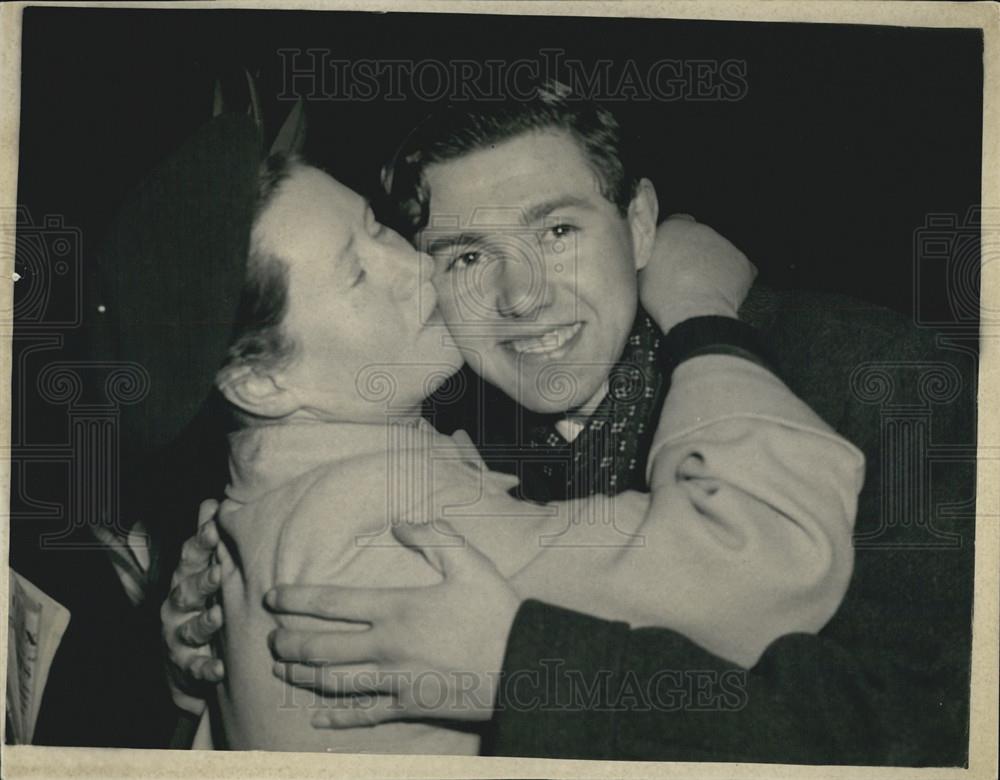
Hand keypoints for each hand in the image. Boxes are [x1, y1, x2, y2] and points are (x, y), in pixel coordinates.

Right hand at [160, 499, 225, 712]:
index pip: (190, 559)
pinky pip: (194, 667)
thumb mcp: (200, 571)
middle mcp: (177, 606)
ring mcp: (178, 636)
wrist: (184, 660)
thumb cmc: (199, 604)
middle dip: (200, 581)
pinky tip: (220, 668)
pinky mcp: (185, 666)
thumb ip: (205, 539)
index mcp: (185, 579)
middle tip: (217, 572)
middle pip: (186, 591)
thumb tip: (212, 500)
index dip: (200, 544)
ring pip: (189, 628)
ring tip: (218, 616)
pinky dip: (206, 668)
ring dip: (204, 622)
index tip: (214, 528)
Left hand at [266, 520, 520, 727]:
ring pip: (334, 682)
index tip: (272, 599)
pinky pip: (364, 714)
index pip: (332, 603)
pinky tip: (318, 720)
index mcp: (396, 608)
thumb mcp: (470, 562)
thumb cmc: (496, 611)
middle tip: (270, 641)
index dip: (296, 600)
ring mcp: (394, 680)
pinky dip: (337, 719)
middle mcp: (386, 646)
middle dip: (289, 643)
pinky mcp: (408, 705)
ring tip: (283, 670)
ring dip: (303, 676)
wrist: (523, 664)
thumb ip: (434, 537)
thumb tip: (401, 524)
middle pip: (322, 647)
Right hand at [639, 214, 756, 332]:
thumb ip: (652, 258)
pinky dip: (732, 279)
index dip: (675, 240)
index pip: (676, 222)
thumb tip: (655, 262)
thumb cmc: (664, 296)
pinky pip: (739, 268)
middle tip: (685, 277)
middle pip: (700, 238)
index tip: (673, 254)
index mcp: (672, 229)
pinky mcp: (742, 262)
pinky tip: (721, 294)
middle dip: (695, 254)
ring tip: (703, 290)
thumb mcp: (644, 273)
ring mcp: (724, 245)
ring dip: (713, 266)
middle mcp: (700, 230)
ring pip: (720, 252)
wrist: (693, 313)